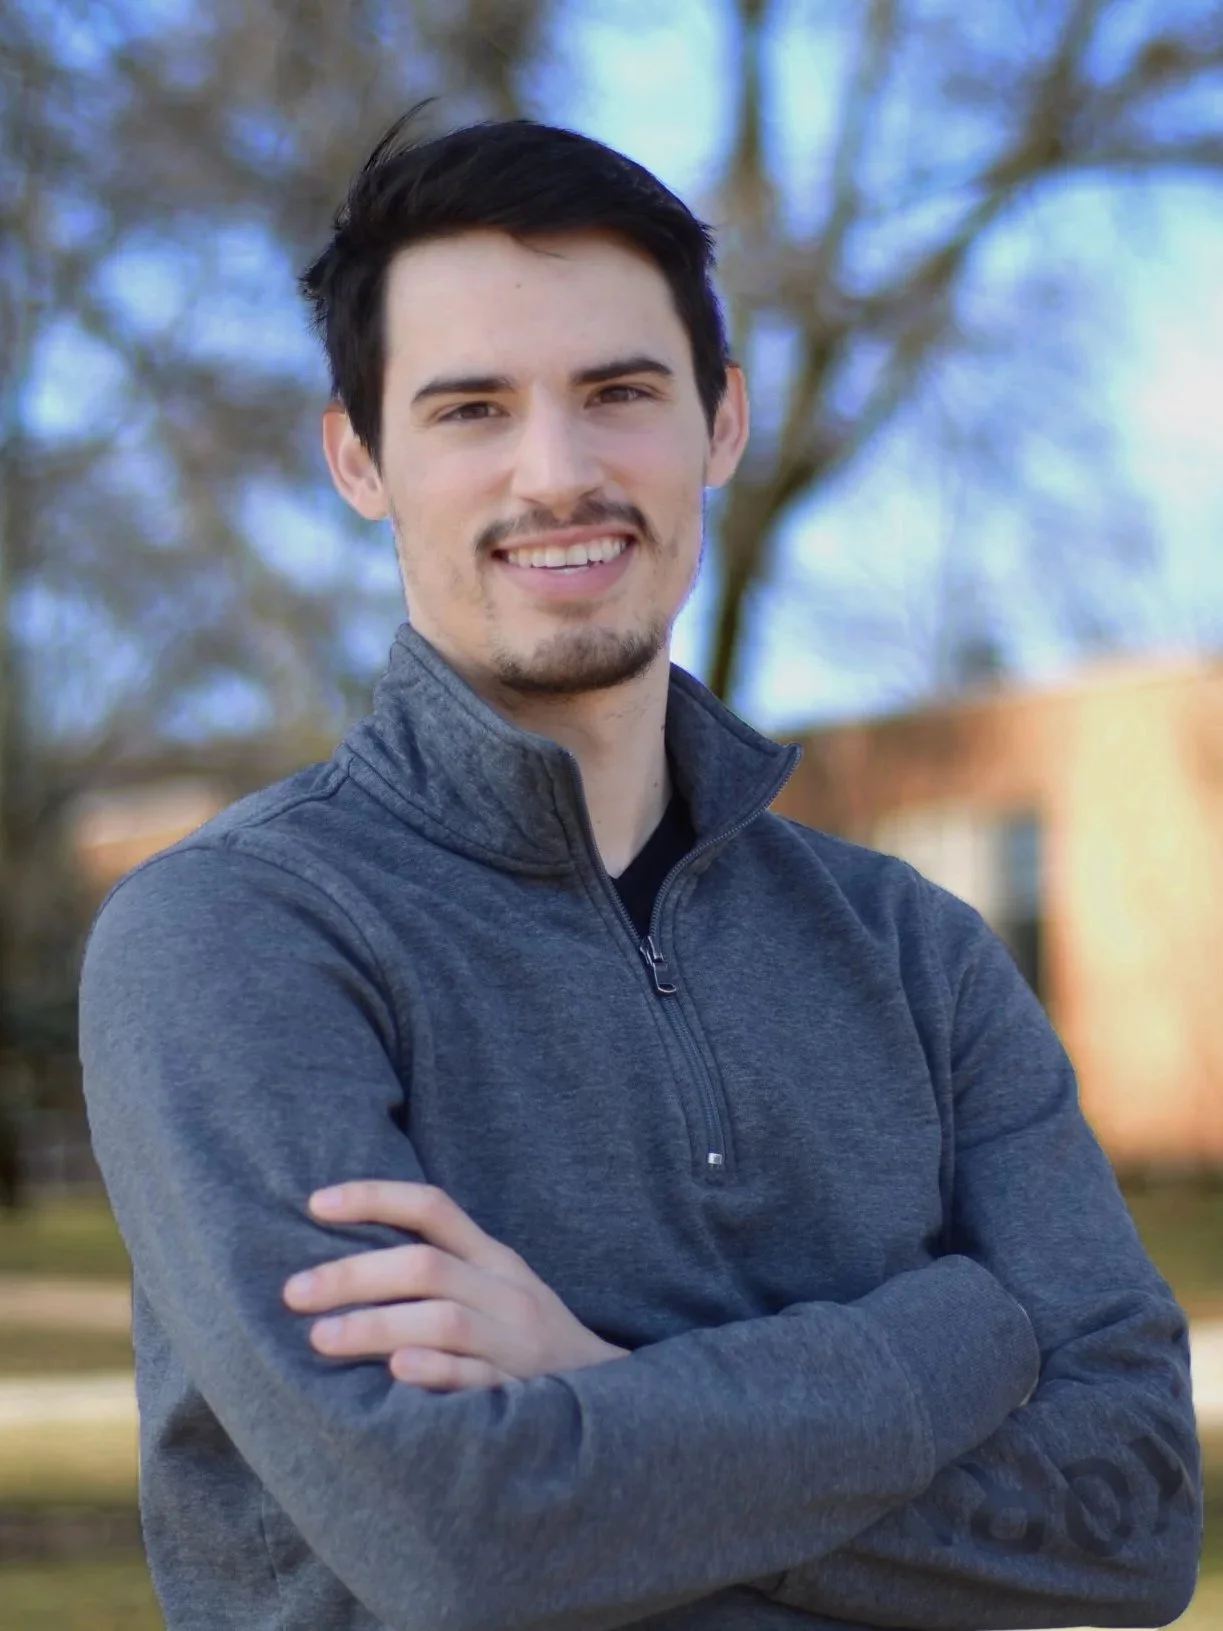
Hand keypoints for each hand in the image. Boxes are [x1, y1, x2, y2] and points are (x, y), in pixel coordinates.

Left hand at [283, 1180, 628, 1390]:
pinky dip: (436, 1373)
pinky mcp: (521, 1394)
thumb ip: (442, 1268)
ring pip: (444, 1321)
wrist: (613, 1398)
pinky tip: (396, 1373)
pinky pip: (476, 1381)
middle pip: (426, 1266)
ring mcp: (515, 1343)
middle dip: (354, 1275)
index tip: (315, 1205)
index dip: (375, 1197)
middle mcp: (505, 1292)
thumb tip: (346, 1257)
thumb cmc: (527, 1339)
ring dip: (378, 1326)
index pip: (434, 1209)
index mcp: (494, 1258)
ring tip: (322, 1338)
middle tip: (294, 1293)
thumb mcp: (496, 1289)